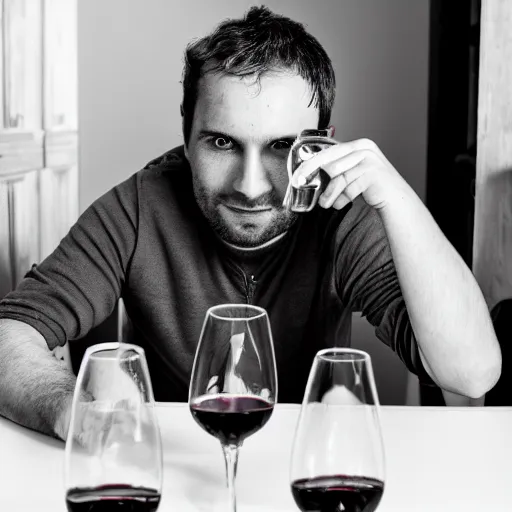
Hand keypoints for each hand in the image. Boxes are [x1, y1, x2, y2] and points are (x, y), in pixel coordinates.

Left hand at [292, 138, 411, 211]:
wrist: (395, 198)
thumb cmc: (370, 187)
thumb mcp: (352, 174)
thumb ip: (336, 170)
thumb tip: (309, 175)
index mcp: (357, 145)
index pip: (328, 152)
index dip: (311, 164)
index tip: (298, 175)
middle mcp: (364, 148)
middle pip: (331, 161)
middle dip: (313, 174)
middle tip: (301, 184)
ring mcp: (370, 159)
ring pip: (339, 178)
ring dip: (330, 194)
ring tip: (325, 203)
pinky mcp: (373, 173)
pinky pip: (349, 187)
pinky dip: (342, 198)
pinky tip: (340, 204)